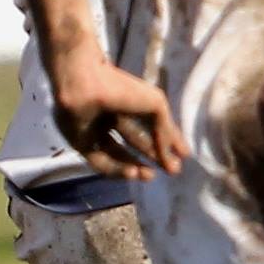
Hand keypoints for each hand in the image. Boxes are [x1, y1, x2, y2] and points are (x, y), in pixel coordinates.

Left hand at [53, 58, 187, 178]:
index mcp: (128, 105)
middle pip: (133, 143)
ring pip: (116, 155)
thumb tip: (175, 157)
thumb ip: (166, 132)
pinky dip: (117, 170)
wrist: (86, 88)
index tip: (182, 157)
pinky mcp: (80, 144)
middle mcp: (111, 118)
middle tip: (169, 171)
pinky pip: (99, 162)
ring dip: (134, 167)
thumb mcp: (155, 107)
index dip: (164, 142)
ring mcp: (95, 132)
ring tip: (149, 175)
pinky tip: (133, 173)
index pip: (148, 127)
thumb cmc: (122, 90)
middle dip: (151, 157)